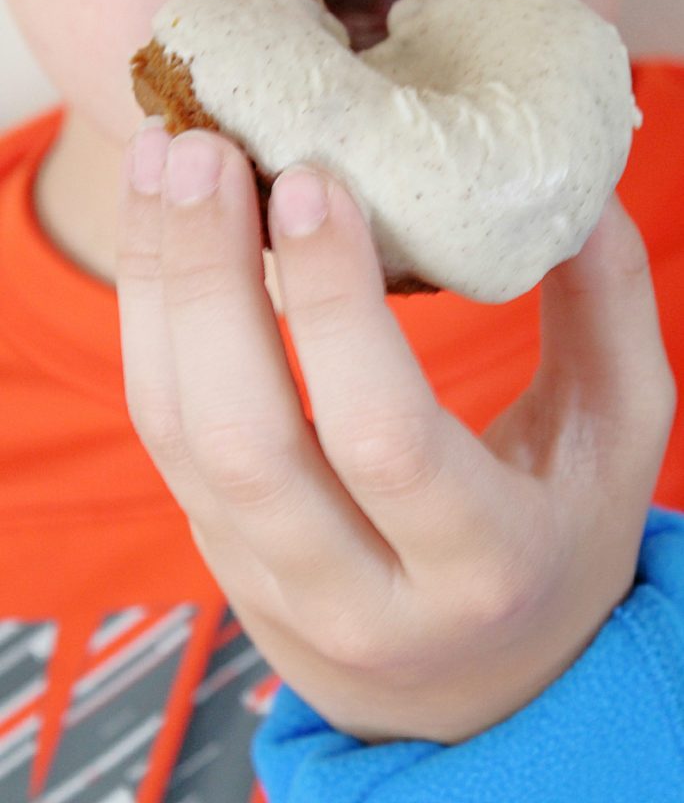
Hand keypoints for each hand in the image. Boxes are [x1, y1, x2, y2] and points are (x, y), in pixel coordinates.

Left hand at [117, 123, 674, 743]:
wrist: (477, 685)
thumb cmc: (558, 541)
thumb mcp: (617, 434)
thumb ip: (607, 304)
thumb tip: (562, 180)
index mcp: (479, 565)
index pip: (384, 437)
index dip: (334, 305)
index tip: (311, 182)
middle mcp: (358, 594)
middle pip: (246, 440)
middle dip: (209, 280)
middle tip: (208, 150)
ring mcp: (269, 583)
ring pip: (179, 434)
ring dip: (157, 288)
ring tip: (163, 166)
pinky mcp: (220, 554)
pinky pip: (162, 435)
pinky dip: (148, 324)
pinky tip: (160, 235)